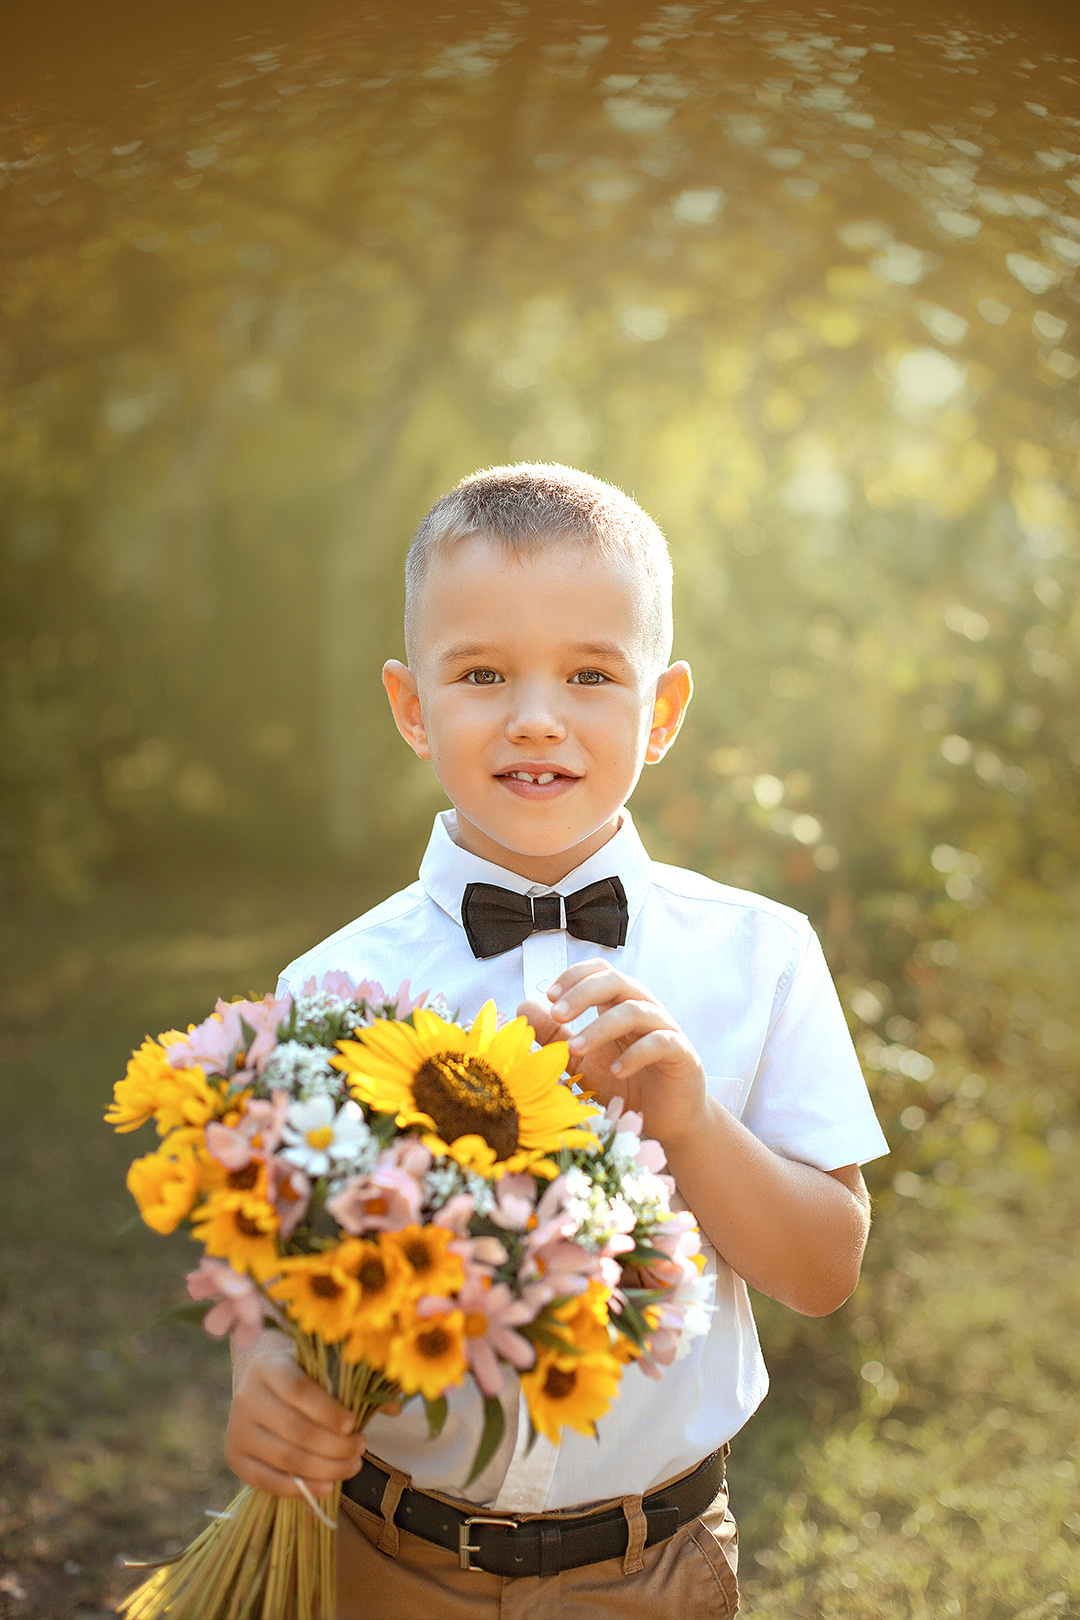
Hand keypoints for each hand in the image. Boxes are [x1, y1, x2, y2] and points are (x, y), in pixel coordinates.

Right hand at [225, 1331, 366, 1496]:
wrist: (259, 1383)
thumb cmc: (301, 1374)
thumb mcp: (321, 1368)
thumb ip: (356, 1386)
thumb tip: (394, 1407)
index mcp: (268, 1366)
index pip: (297, 1390)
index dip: (328, 1411)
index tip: (354, 1424)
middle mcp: (246, 1396)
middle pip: (295, 1430)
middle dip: (335, 1446)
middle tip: (362, 1447)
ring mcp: (237, 1429)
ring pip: (285, 1458)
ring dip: (325, 1468)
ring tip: (352, 1465)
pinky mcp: (235, 1458)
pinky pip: (267, 1481)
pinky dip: (300, 1488)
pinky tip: (328, 1485)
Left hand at [517, 959, 707, 1146]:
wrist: (665, 1119)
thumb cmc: (624, 1084)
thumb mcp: (581, 1059)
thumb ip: (554, 1034)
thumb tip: (524, 1006)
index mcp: (620, 1003)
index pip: (600, 972)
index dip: (574, 976)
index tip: (549, 996)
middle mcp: (644, 1008)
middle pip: (616, 981)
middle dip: (583, 993)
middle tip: (557, 1014)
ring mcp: (665, 1029)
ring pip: (634, 1010)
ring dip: (600, 1027)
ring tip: (575, 1049)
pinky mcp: (682, 1054)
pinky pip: (660, 1043)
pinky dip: (634, 1054)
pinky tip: (615, 1071)